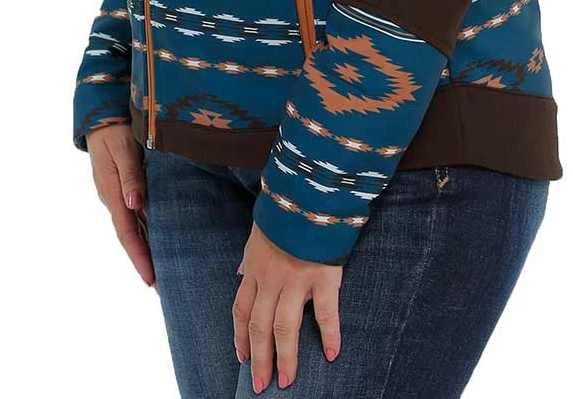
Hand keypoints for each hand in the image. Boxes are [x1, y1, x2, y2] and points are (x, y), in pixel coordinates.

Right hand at [86, 123, 154, 286]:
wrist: (101, 114)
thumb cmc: (115, 129)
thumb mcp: (123, 149)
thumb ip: (130, 176)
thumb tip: (134, 205)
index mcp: (112, 193)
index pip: (127, 233)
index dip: (139, 257)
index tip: (151, 279)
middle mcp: (114, 198)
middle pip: (130, 236)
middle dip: (143, 260)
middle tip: (160, 286)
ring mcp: (117, 193)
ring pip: (132, 227)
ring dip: (144, 248)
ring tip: (160, 269)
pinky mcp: (124, 185)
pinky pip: (135, 214)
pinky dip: (145, 230)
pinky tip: (156, 237)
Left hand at [233, 221, 340, 391]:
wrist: (307, 192)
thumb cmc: (284, 209)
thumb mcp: (258, 230)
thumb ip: (250, 254)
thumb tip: (240, 270)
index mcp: (255, 268)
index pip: (242, 310)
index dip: (240, 337)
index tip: (241, 358)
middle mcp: (271, 279)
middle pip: (260, 327)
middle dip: (259, 359)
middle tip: (261, 384)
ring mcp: (296, 280)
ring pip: (285, 327)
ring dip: (286, 357)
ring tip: (288, 380)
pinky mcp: (323, 277)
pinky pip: (325, 312)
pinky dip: (329, 335)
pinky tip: (332, 354)